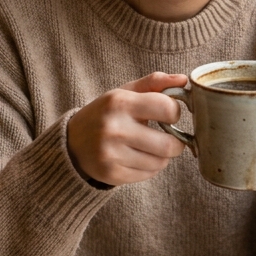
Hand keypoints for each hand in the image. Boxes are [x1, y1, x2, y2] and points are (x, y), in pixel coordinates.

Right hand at [67, 72, 187, 186]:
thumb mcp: (125, 92)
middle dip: (176, 143)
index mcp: (119, 102)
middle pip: (168, 144)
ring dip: (162, 156)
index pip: (167, 108)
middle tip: (171, 139)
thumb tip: (184, 80)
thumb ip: (155, 83)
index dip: (174, 112)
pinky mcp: (111, 174)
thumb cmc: (106, 114)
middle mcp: (114, 128)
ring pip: (160, 162)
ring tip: (151, 148)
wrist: (72, 142)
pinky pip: (148, 175)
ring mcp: (111, 153)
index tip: (168, 115)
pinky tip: (139, 158)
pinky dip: (150, 168)